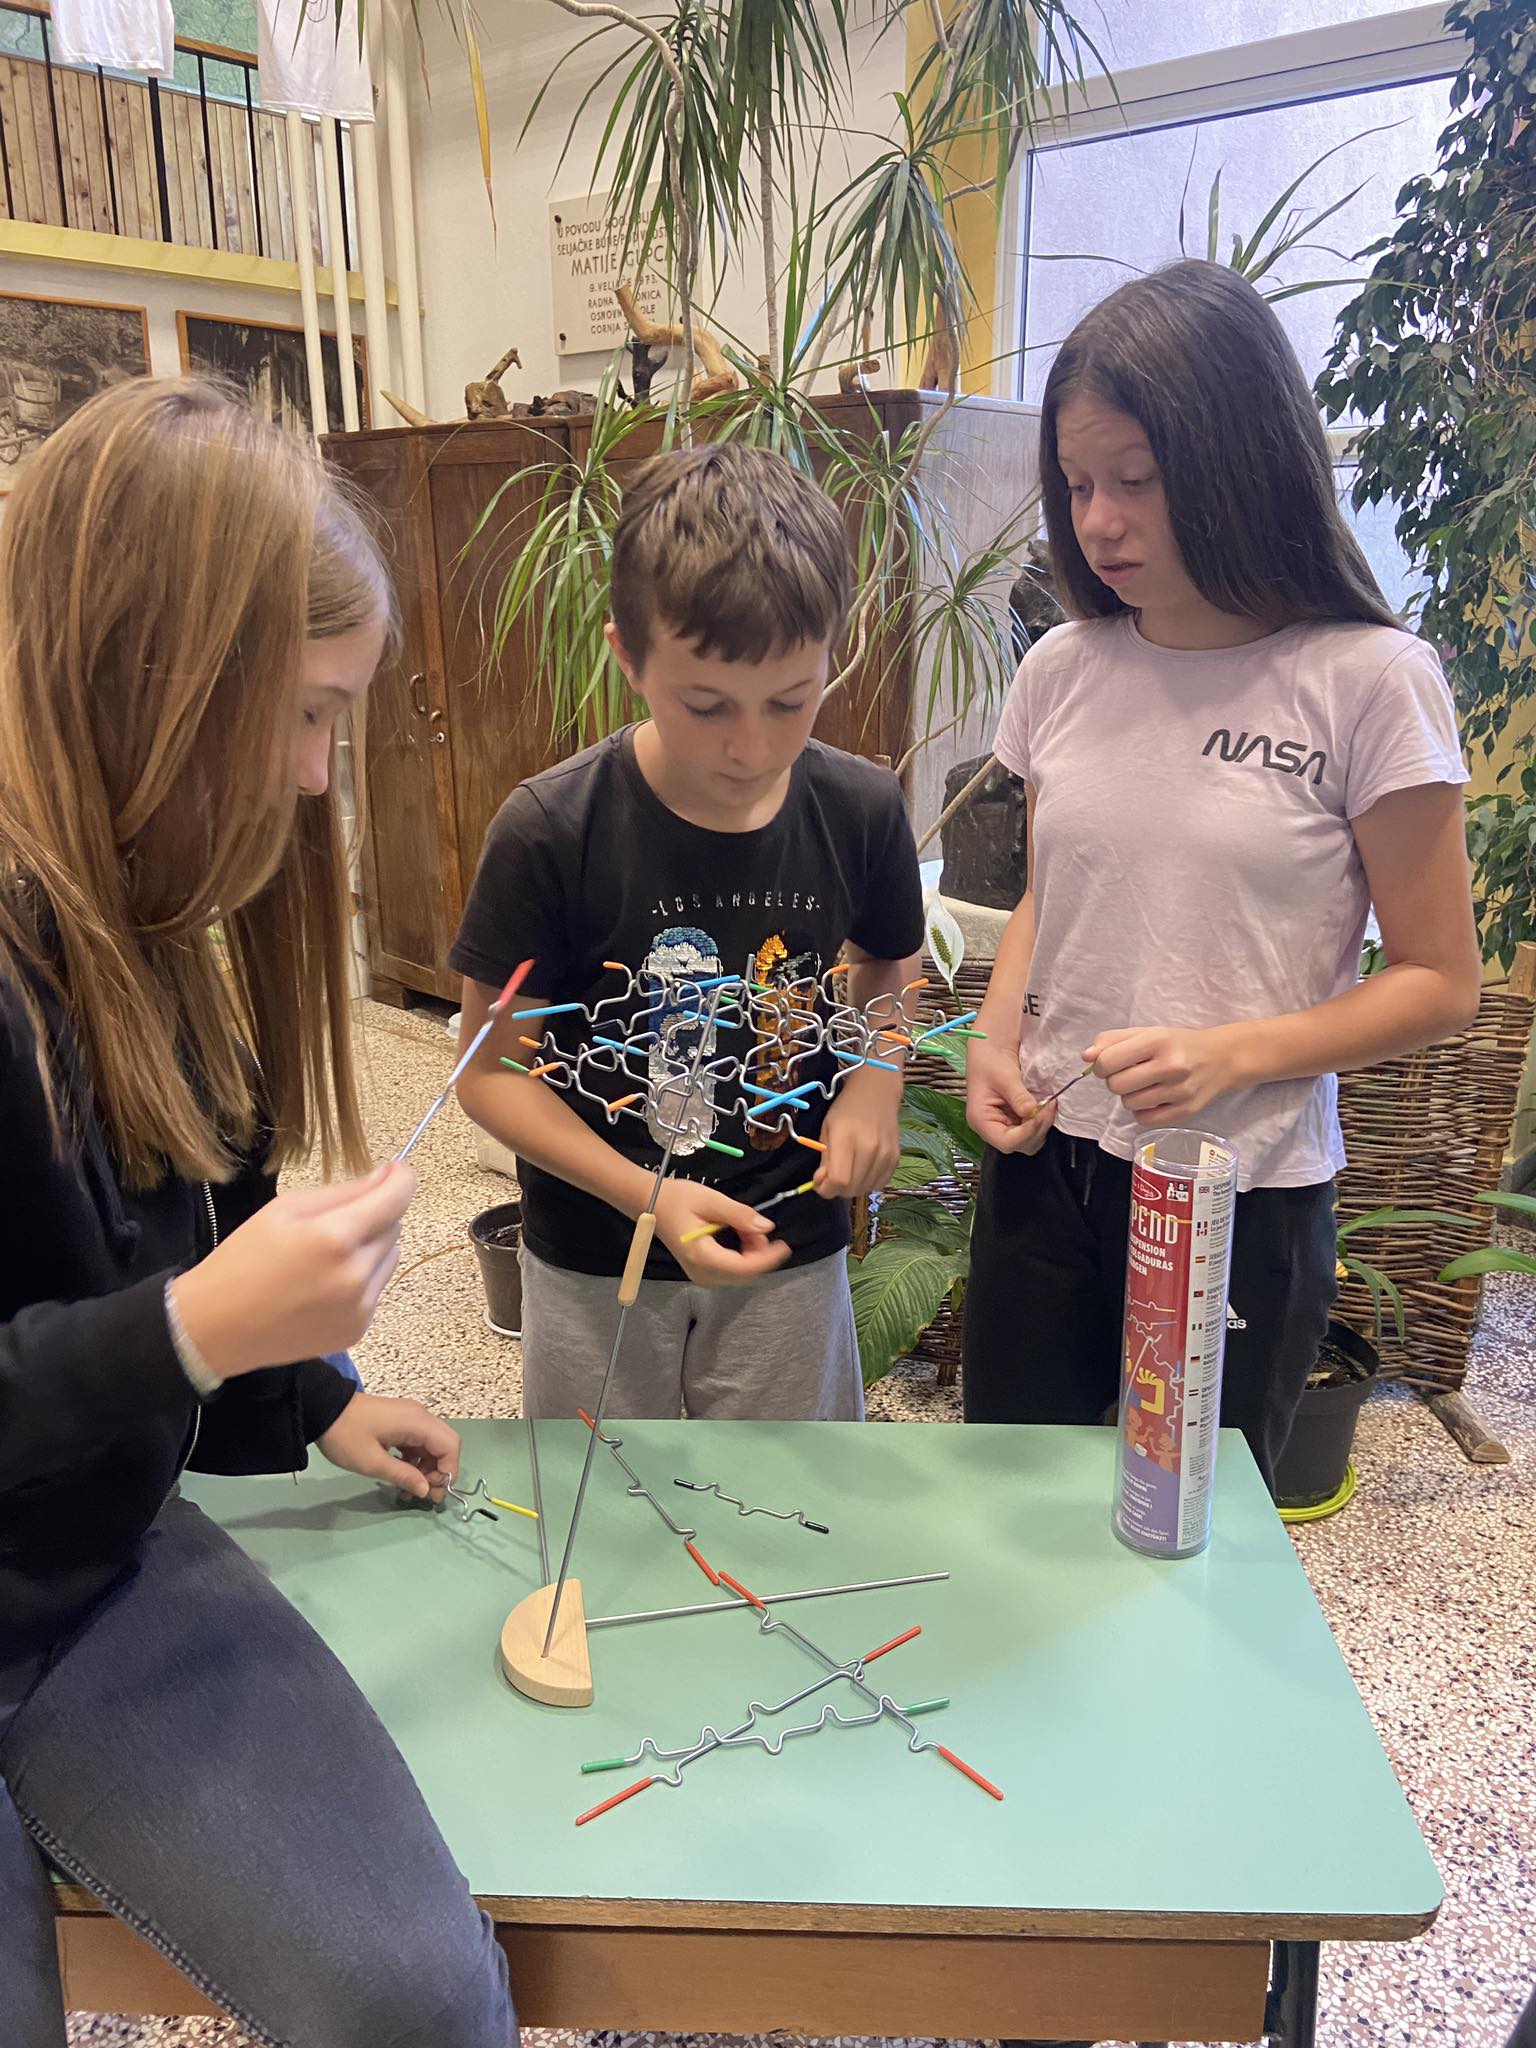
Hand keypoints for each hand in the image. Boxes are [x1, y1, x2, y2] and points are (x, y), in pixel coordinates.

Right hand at [169, 1163, 414, 1379]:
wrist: (216, 1327)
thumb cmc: (242, 1259)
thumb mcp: (284, 1210)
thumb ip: (343, 1192)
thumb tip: (386, 1178)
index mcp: (334, 1238)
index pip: (397, 1198)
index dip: (401, 1179)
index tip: (395, 1171)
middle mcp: (355, 1275)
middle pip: (395, 1227)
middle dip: (377, 1214)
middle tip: (336, 1219)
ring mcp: (359, 1307)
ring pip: (390, 1258)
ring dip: (371, 1248)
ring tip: (326, 1255)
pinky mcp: (357, 1330)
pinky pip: (376, 1289)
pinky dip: (361, 1279)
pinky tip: (324, 1284)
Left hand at [317, 1392, 458, 1501]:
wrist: (321, 1409)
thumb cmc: (346, 1436)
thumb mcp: (372, 1462)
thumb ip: (403, 1476)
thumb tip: (426, 1490)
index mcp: (417, 1423)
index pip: (450, 1446)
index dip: (448, 1471)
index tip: (431, 1493)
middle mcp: (419, 1416)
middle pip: (445, 1444)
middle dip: (439, 1471)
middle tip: (423, 1493)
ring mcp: (410, 1417)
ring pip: (432, 1445)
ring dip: (426, 1468)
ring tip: (407, 1490)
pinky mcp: (399, 1421)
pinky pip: (418, 1441)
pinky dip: (415, 1460)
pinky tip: (400, 1474)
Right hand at [653, 1178, 791, 1287]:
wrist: (649, 1203)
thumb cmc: (677, 1199)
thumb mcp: (711, 1201)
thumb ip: (739, 1215)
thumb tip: (767, 1227)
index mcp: (702, 1257)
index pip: (743, 1268)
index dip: (767, 1258)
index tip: (783, 1244)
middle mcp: (702, 1273)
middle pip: (744, 1274)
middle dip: (759, 1254)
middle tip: (758, 1226)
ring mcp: (701, 1275)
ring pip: (739, 1274)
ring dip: (751, 1253)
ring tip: (745, 1226)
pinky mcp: (702, 1271)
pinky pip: (730, 1270)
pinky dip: (742, 1255)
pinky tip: (739, 1234)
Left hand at [815, 1068, 901, 1197]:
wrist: (876, 1092)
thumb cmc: (846, 1109)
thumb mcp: (827, 1129)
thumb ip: (824, 1159)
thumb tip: (823, 1184)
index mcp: (846, 1138)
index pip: (839, 1180)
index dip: (825, 1189)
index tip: (820, 1181)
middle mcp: (869, 1148)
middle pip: (852, 1189)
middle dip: (836, 1189)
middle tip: (832, 1175)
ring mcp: (885, 1154)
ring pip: (865, 1189)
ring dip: (852, 1187)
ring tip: (848, 1170)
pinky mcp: (896, 1158)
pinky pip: (879, 1184)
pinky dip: (868, 1183)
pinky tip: (862, 1169)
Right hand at [965, 1036, 1054, 1154]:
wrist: (991, 1049)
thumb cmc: (990, 1061)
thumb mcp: (1005, 1077)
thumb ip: (1019, 1097)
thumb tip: (1033, 1112)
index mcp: (981, 1121)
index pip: (1006, 1142)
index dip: (1027, 1133)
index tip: (1040, 1113)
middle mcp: (991, 1128)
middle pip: (1019, 1145)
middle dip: (1037, 1129)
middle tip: (1048, 1106)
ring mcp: (1004, 1125)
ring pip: (1028, 1141)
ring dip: (1041, 1126)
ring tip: (1048, 1105)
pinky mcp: (1014, 1120)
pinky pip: (1031, 1130)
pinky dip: (1040, 1121)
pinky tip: (1045, 1106)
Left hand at [1085, 1027, 1240, 1125]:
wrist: (1221, 1058)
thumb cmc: (1176, 1044)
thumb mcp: (1146, 1032)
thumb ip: (1112, 1040)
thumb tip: (1086, 1057)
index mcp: (1158, 1040)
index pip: (1108, 1061)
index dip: (1100, 1065)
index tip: (1108, 1064)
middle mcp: (1171, 1066)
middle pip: (1116, 1085)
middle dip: (1115, 1081)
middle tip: (1129, 1074)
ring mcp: (1180, 1091)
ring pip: (1129, 1104)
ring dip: (1130, 1096)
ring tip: (1145, 1085)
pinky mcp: (1185, 1112)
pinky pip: (1144, 1120)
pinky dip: (1143, 1111)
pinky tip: (1153, 1098)